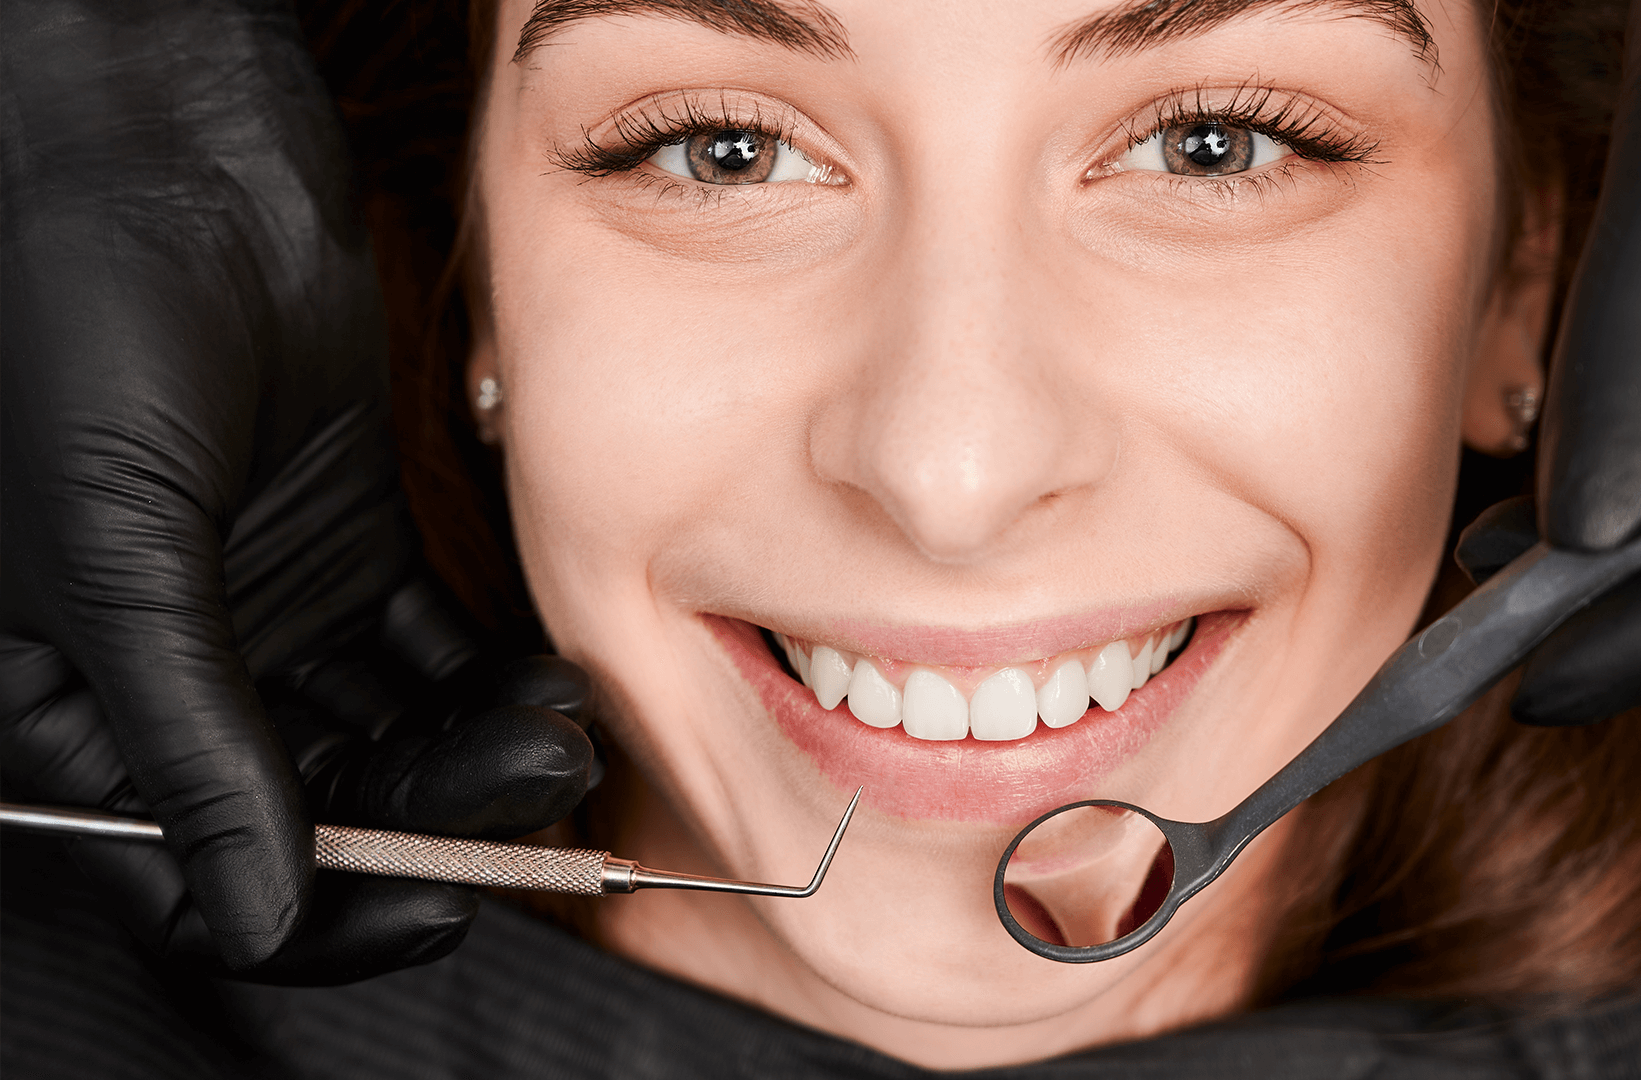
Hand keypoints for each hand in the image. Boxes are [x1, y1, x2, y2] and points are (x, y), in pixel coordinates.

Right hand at [0, 0, 589, 977]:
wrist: (153, 158)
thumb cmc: (78, 327)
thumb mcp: (117, 555)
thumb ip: (188, 736)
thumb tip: (253, 912)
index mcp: (65, 711)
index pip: (194, 870)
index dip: (317, 909)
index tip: (438, 901)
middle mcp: (169, 681)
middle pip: (317, 811)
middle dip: (434, 816)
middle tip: (537, 789)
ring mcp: (265, 618)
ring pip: (389, 737)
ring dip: (477, 752)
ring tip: (561, 730)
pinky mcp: (344, 552)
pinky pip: (429, 655)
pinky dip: (491, 681)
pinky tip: (553, 684)